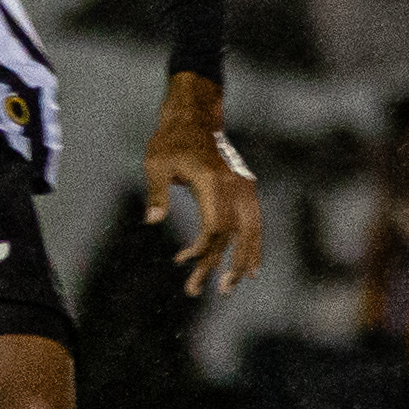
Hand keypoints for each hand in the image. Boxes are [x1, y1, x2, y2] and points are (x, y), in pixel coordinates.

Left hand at [146, 73, 263, 296]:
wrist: (194, 117)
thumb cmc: (171, 140)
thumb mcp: (156, 163)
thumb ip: (157, 193)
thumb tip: (153, 220)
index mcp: (213, 181)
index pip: (215, 226)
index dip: (202, 249)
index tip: (183, 259)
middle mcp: (234, 185)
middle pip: (236, 234)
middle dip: (225, 264)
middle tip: (214, 291)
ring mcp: (244, 186)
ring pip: (252, 230)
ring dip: (244, 259)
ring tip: (232, 284)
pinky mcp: (245, 188)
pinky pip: (255, 221)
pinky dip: (254, 243)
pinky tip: (250, 266)